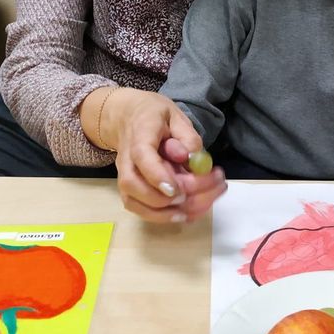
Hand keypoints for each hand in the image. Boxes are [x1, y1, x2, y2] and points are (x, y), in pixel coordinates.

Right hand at [101, 88, 227, 222]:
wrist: (127, 118)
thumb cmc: (155, 116)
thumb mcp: (175, 115)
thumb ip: (186, 135)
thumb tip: (192, 157)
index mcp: (139, 136)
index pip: (142, 158)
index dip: (159, 176)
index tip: (179, 190)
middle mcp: (126, 161)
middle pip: (136, 186)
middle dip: (172, 197)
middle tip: (209, 189)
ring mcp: (125, 178)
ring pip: (137, 204)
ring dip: (170, 212)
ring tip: (204, 204)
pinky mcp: (130, 191)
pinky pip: (141, 210)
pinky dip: (164, 217)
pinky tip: (189, 214)